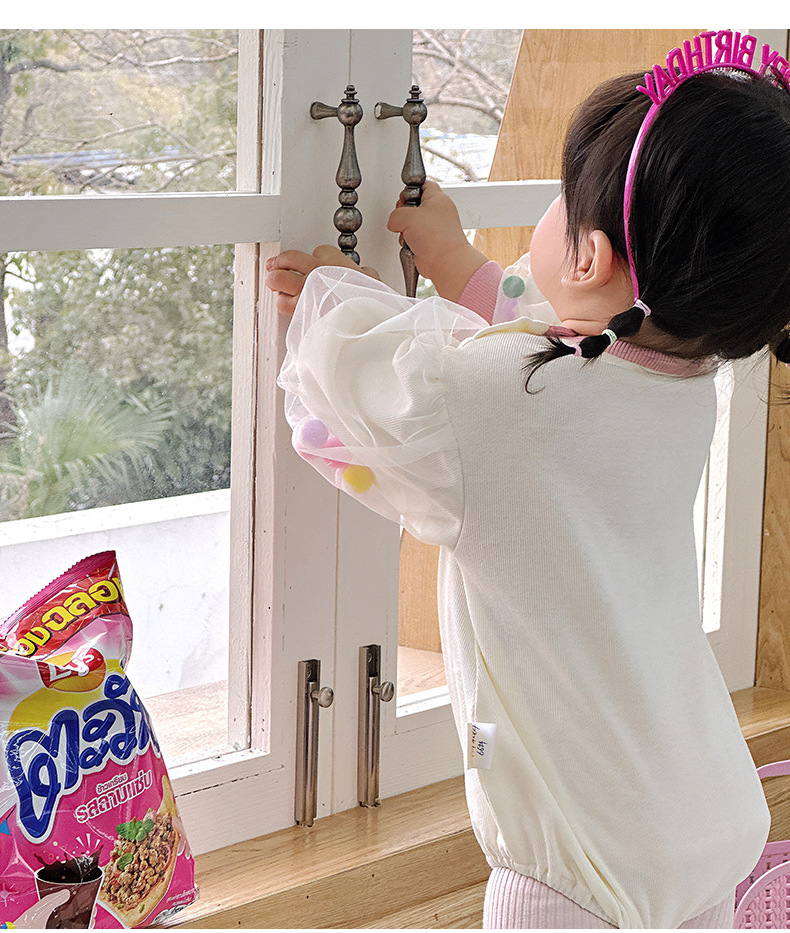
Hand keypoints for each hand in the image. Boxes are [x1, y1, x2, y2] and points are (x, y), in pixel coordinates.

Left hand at [265, 245, 378, 314]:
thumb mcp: (373, 282)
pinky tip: (286, 302)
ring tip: (276, 283)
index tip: (318, 262)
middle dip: (280, 262)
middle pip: (288, 259)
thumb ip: (366, 274)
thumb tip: (367, 274)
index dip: (318, 257)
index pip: (319, 250)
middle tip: (275, 265)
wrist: (362, 324)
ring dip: (277, 283)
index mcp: (333, 261)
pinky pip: (283, 303)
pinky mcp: (299, 311)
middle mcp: (315, 273)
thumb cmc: (368, 304)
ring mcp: (304, 291)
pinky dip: (283, 302)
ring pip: (279, 280)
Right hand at [387, 180, 487, 300]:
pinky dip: (409, 242)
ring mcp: (433, 228)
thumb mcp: (408, 216)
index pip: (423, 184)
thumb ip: (396, 213)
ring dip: (405, 230)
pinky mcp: (429, 242)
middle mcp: (437, 212)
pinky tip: (412, 244)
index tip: (404, 196)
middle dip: (403, 213)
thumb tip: (394, 222)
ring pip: (411, 224)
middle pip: (414, 205)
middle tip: (404, 217)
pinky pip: (412, 238)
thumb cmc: (437, 237)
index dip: (411, 188)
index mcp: (437, 199)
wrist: (445, 262)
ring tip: (410, 234)